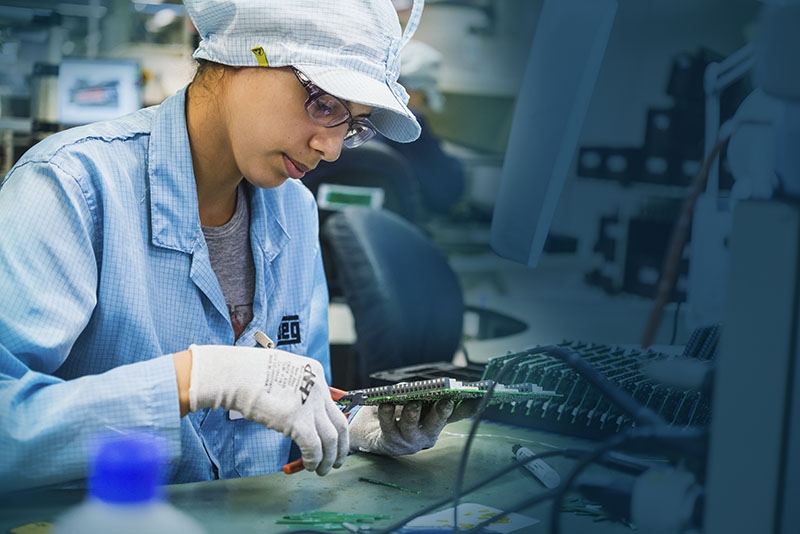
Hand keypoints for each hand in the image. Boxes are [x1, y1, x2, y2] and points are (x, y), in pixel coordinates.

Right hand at [187, 345, 347, 474]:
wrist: (233, 374)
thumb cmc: (247, 372)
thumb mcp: (281, 371)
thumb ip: (294, 387)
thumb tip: (296, 408)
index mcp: (315, 372)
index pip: (332, 403)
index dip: (332, 426)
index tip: (330, 439)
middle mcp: (317, 387)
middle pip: (340, 423)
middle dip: (341, 446)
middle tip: (337, 459)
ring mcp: (309, 404)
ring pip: (331, 439)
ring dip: (329, 459)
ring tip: (323, 469)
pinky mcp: (297, 421)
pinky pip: (314, 447)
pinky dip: (314, 460)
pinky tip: (310, 465)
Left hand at [349, 399, 472, 455]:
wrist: (370, 430)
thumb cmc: (396, 412)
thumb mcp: (411, 400)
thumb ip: (419, 393)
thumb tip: (421, 387)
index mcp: (437, 421)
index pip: (458, 413)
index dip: (470, 406)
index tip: (478, 397)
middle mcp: (426, 434)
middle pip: (436, 423)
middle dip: (442, 412)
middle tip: (446, 401)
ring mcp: (408, 441)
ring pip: (411, 427)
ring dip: (412, 413)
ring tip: (412, 402)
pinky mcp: (389, 443)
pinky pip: (388, 427)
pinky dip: (387, 413)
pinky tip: (385, 403)